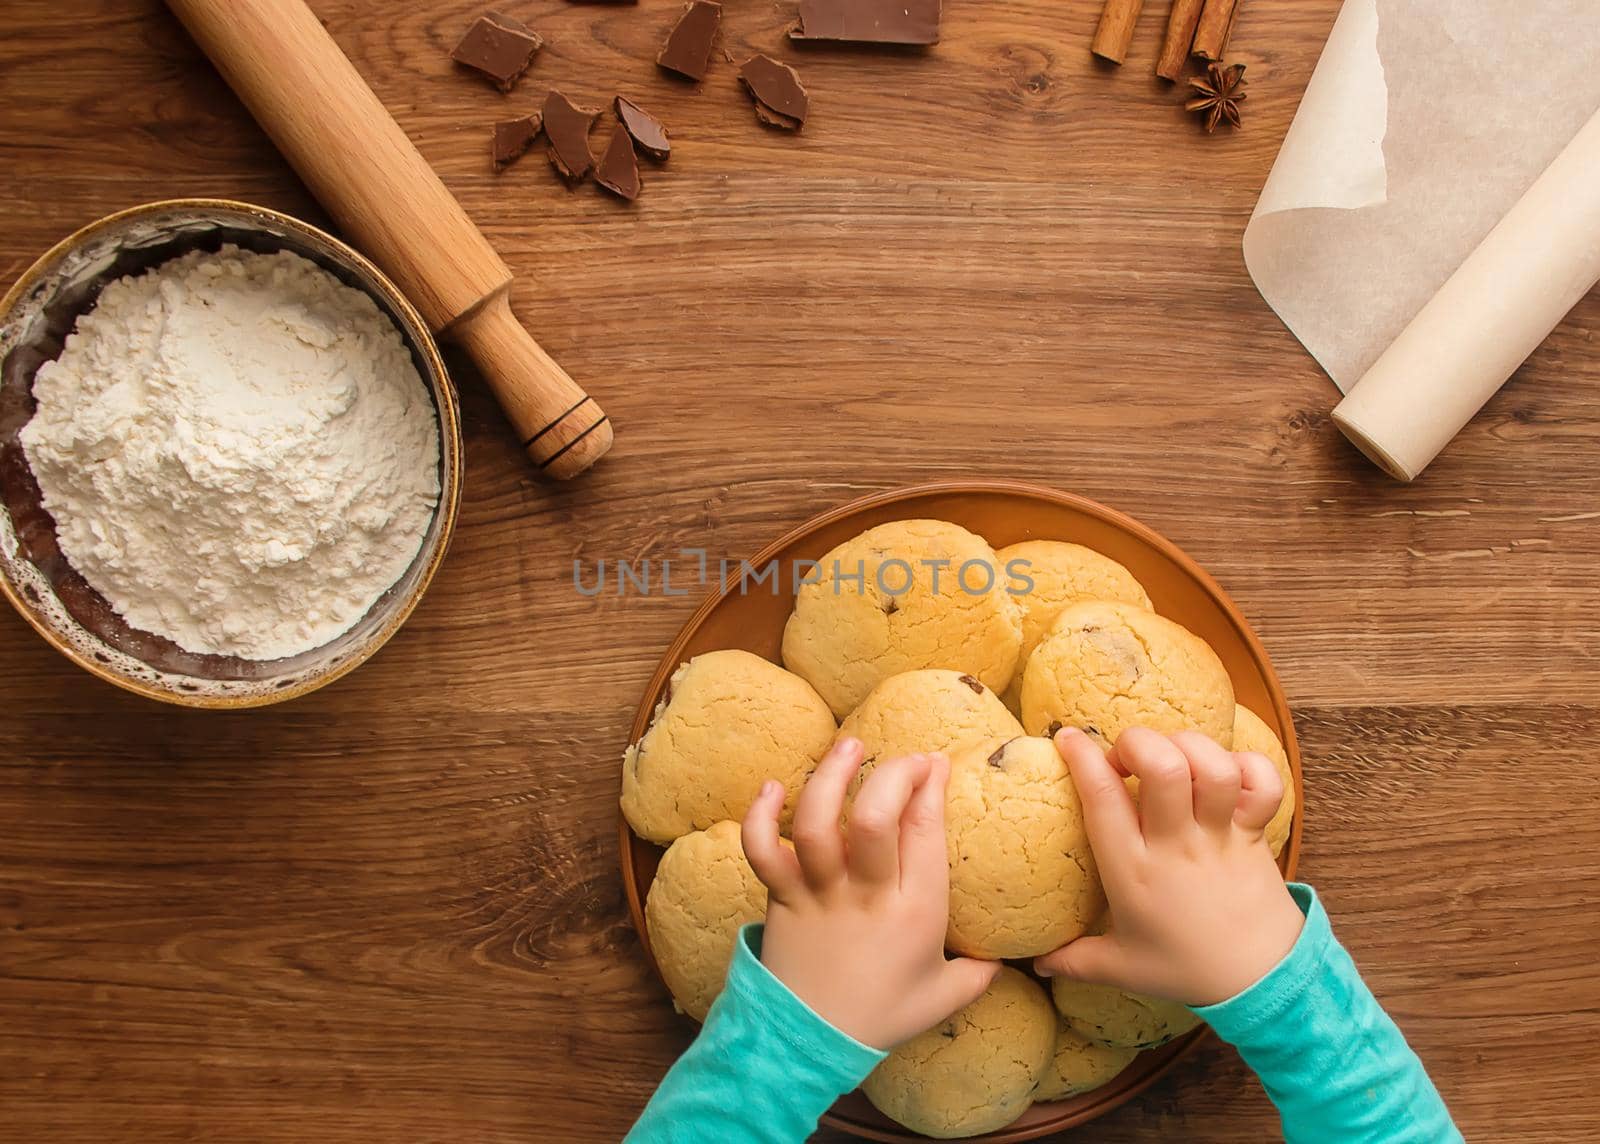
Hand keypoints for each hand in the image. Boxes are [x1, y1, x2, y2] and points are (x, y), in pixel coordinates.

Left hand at [742, 737, 1000, 1049]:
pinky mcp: (780, 899)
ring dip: (830, 776)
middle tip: (904, 757)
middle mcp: (866, 897)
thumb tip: (1008, 955)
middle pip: (874, 818)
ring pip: (817, 823)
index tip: (936, 764)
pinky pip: (763, 851)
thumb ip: (979, 972)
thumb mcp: (943, 997)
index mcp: (915, 913)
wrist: (808, 1044)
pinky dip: (761, 816)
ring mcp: (819, 895)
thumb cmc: (880, 1017)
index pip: (926, 832)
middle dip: (892, 773)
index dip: (931, 787)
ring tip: (849, 746)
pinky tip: (772, 788)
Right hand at [1035, 726, 1304, 1006]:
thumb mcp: (1120, 968)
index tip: (1068, 739)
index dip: (1082, 758)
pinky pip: (1263, 782)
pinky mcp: (1255, 833)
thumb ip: (1074, 961)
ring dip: (1190, 747)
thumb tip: (1036, 963)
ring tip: (1174, 758)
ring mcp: (1220, 837)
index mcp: (1133, 872)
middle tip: (1128, 757)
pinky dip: (1247, 764)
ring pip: (1213, 767)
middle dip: (1138, 742)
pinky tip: (1226, 773)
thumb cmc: (1186, 969)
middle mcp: (1176, 846)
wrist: (1262, 984)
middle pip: (1163, 767)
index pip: (1102, 799)